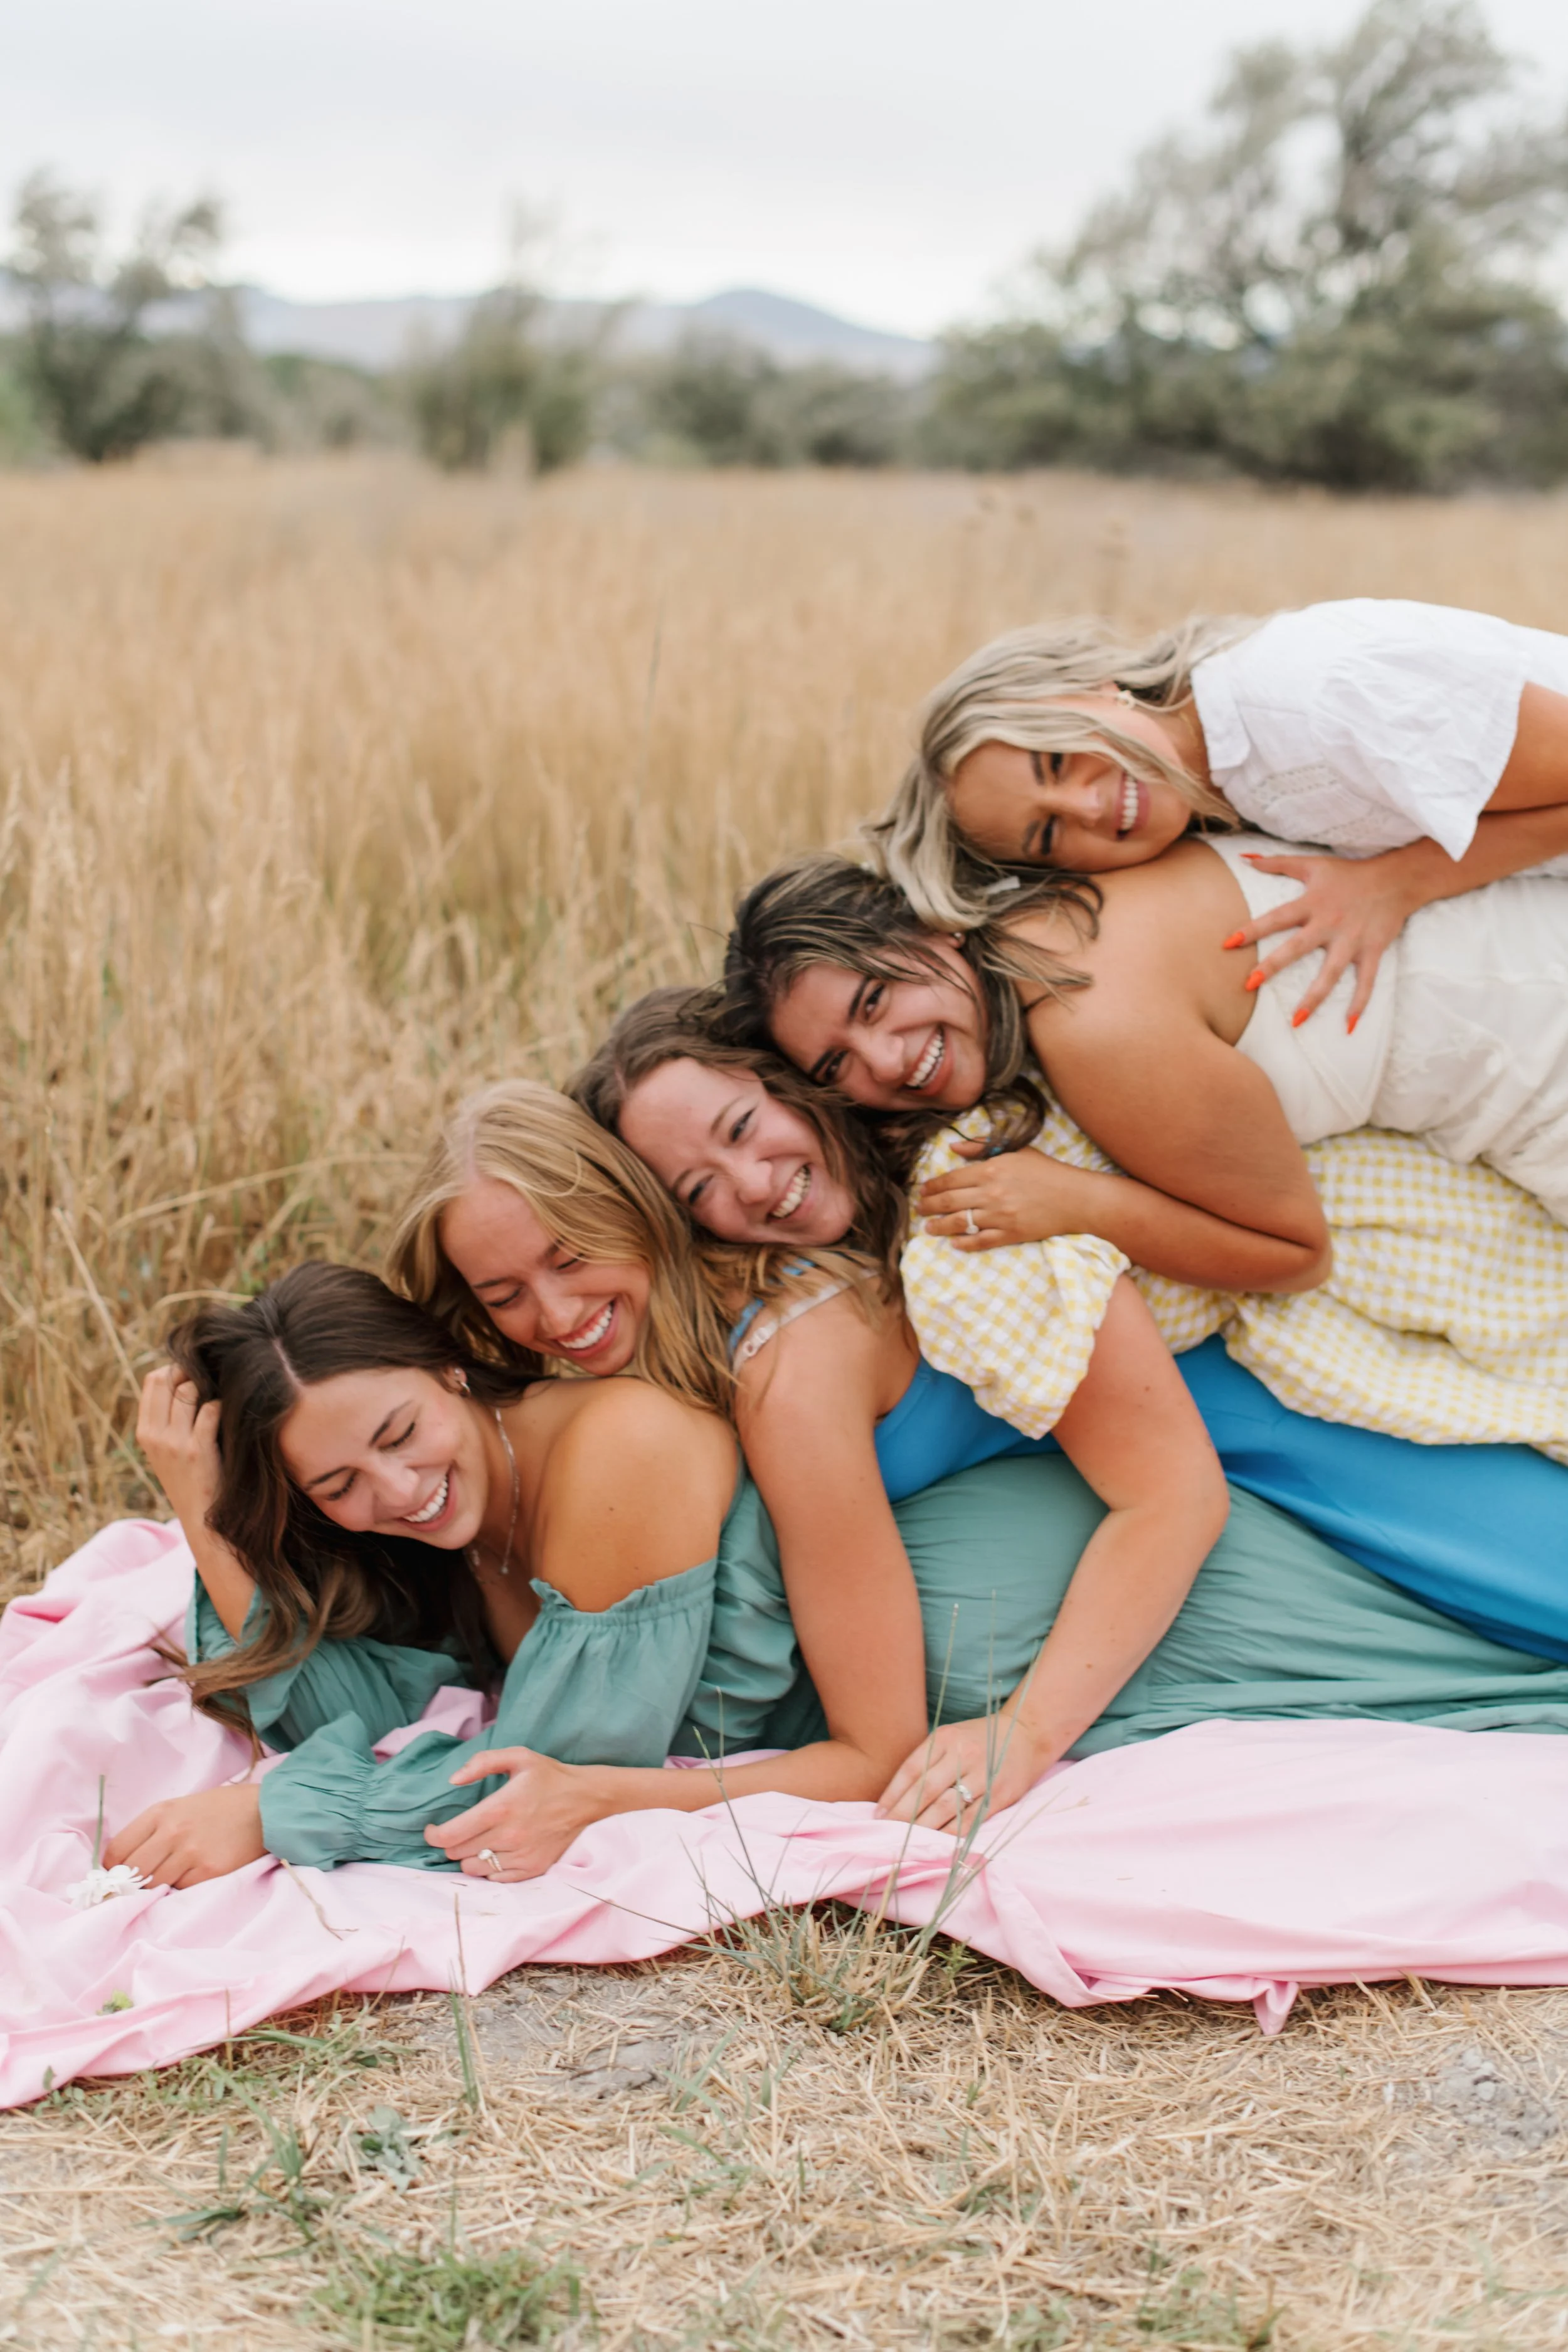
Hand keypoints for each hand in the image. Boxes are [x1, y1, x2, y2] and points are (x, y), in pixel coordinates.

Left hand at [104, 1784, 265, 1886]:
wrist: (264, 1810)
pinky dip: (181, 1889)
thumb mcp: (180, 1808)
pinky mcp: (209, 1871)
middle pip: (133, 1872)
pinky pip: (180, 1890)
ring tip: (171, 1878)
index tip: (120, 1876)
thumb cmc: (218, 1809)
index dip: (112, 1869)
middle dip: (133, 1883)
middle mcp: (172, 1832)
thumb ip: (152, 1831)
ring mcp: (191, 1853)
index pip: (116, 1851)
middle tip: (141, 1885)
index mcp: (160, 1813)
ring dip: (158, 1887)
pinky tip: (192, 1876)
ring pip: (155, 1885)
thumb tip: (124, 1865)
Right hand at [138, 1364, 221, 1533]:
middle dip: (193, 1374)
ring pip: (189, 1390)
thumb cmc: (191, 1479)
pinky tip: (229, 1416)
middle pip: (169, 1380)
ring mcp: (173, 1443)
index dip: (175, 1370)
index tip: (195, 1376)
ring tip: (221, 1399)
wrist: (201, 1518)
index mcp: (144, 1432)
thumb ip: (167, 1418)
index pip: (153, 1380)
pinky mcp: (196, 1450)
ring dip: (209, 1389)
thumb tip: (183, 1377)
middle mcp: (154, 1435)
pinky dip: (223, 1407)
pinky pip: (210, 1409)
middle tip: (212, 1382)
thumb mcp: (167, 1450)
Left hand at [426, 1747, 603, 1880]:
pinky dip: (490, 1869)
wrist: (587, 1799)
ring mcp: (521, 1856)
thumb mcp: (518, 1756)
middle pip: (458, 1853)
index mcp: (500, 1808)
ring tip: (478, 1842)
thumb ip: (482, 1762)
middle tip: (459, 1831)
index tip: (432, 1829)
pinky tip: (497, 1852)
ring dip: (469, 1857)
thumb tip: (453, 1780)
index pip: (450, 1835)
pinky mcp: (533, 1869)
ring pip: (474, 1869)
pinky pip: (496, 1879)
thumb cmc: (549, 1776)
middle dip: (451, 1843)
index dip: (433, 1835)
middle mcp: (509, 1836)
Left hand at [875, 1715, 1049, 1831]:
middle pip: (926, 1790)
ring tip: (907, 1841)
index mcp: (946, 1738)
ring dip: (924, 1827)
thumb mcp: (950, 1737)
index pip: (912, 1769)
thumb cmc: (978, 1739)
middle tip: (886, 1832)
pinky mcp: (1000, 1795)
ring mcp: (984, 1776)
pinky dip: (951, 1833)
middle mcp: (964, 1755)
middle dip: (903, 1815)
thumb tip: (895, 1796)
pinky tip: (937, 1842)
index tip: (878, 1814)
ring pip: (947, 1808)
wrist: (1026, 1736)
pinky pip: (971, 1820)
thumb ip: (927, 1760)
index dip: (892, 1794)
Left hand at [918, 1140, 1088, 1250]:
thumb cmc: (1046, 1171)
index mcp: (991, 1170)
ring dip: (939, 1227)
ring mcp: (1000, 1216)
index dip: (932, 1186)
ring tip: (929, 1229)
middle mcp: (991, 1194)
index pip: (950, 1179)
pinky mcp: (1011, 1235)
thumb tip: (952, 1148)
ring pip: (960, 1223)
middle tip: (919, 1209)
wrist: (1075, 1198)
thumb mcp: (1015, 1151)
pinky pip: (980, 1241)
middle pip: (948, 1202)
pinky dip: (964, 1243)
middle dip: (928, 1206)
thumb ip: (981, 1147)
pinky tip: (954, 1243)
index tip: (923, 1190)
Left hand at [1223, 850, 1417, 1031]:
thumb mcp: (1312, 864)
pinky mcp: (1372, 951)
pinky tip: (1347, 1027)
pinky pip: (1366, 982)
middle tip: (1248, 984)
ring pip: (1330, 973)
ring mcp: (1352, 940)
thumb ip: (1277, 863)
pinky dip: (1359, 1004)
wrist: (1396, 879)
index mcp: (1311, 904)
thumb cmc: (1349, 874)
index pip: (1276, 918)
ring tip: (1295, 1021)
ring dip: (1314, 998)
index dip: (1251, 929)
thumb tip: (1244, 857)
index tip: (1227, 944)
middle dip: (1273, 966)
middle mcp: (1329, 923)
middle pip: (1297, 948)